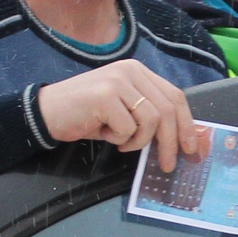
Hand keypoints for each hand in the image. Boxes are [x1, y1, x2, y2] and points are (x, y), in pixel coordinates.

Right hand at [35, 63, 207, 168]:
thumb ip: (148, 115)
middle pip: (167, 109)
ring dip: (137, 141)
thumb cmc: (86, 115)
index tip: (191, 148)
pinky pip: (127, 128)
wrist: (46, 112)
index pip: (174, 96)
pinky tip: (103, 133)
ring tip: (119, 142)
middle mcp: (130, 71)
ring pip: (151, 120)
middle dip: (170, 142)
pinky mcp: (105, 96)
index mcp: (138, 72)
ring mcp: (118, 81)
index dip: (186, 124)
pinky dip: (119, 140)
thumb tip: (180, 138)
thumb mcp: (122, 109)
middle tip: (167, 164)